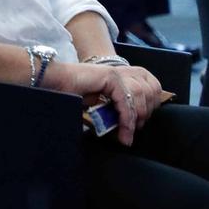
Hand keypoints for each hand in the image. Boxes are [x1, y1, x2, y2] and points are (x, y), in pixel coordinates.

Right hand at [44, 61, 169, 145]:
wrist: (56, 84)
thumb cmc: (74, 95)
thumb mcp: (103, 104)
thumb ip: (118, 109)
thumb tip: (133, 126)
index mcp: (126, 75)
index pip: (153, 87)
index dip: (152, 106)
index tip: (140, 125)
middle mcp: (125, 72)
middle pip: (151, 92)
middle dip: (145, 115)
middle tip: (132, 132)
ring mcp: (118, 73)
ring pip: (140, 97)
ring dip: (135, 121)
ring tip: (126, 136)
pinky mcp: (111, 77)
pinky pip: (126, 101)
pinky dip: (126, 119)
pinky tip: (122, 133)